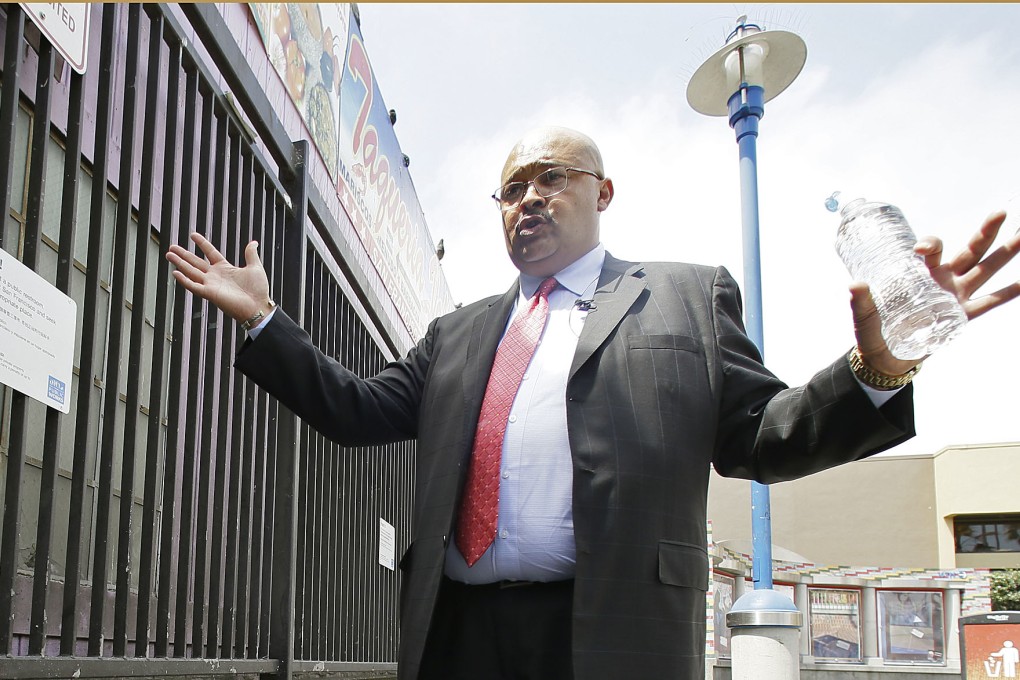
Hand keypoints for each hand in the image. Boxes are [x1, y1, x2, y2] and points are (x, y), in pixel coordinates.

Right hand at [165, 233, 272, 323]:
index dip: (202, 244)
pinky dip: (184, 280)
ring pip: (191, 272)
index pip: (210, 252)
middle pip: (195, 262)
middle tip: (172, 247)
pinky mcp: (210, 294)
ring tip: (169, 255)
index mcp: (225, 268)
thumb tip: (253, 243)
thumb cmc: (258, 290)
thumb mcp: (255, 267)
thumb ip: (251, 254)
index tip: (192, 235)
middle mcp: (215, 276)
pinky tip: (175, 273)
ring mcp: (211, 285)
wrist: (259, 306)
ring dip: (180, 264)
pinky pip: (194, 286)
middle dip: (183, 255)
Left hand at [851, 211, 1019, 374]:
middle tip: (1001, 212)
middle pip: (969, 251)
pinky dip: (1008, 293)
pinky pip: (989, 303)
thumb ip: (862, 302)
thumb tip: (856, 285)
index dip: (931, 245)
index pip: (932, 250)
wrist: (884, 358)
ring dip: (1005, 253)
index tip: (920, 250)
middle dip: (986, 233)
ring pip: (985, 270)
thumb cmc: (874, 332)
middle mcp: (942, 280)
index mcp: (920, 274)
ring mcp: (955, 296)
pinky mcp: (961, 317)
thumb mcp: (865, 316)